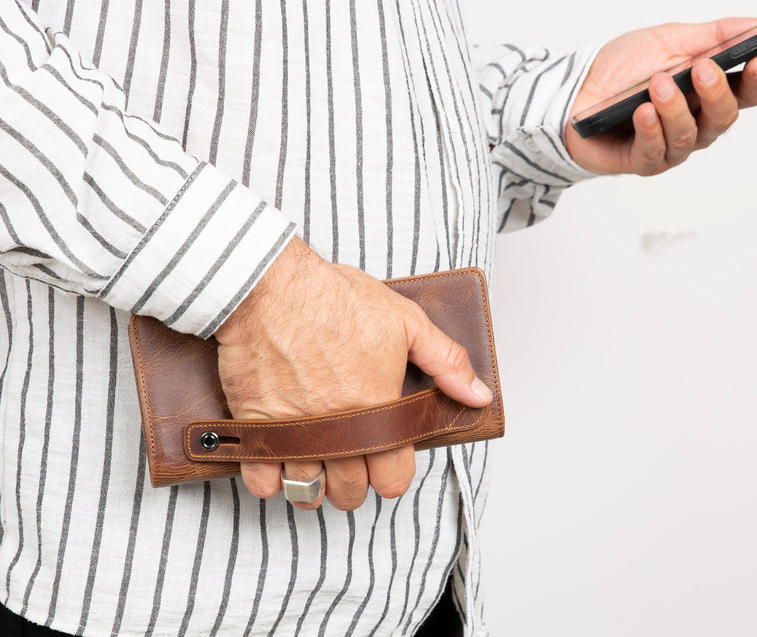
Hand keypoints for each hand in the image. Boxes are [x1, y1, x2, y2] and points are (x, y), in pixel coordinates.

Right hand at [213, 237, 492, 510]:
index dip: (393, 473)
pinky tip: (281, 458)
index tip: (387, 459)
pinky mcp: (255, 426)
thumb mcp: (407, 321)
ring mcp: (293, 433)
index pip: (393, 479)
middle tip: (353, 460)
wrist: (272, 285)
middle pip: (350, 492)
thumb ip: (447, 363)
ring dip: (315, 485)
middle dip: (356, 483)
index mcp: (377, 412)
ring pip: (306, 492)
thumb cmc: (336, 298)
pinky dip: (270, 478)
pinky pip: (259, 479)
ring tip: (319, 463)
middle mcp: (336, 431)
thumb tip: (479, 395)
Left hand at [565, 18, 756, 174]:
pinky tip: (642, 112)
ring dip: (674, 107)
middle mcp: (696, 121)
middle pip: (724, 117)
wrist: (575, 88)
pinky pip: (655, 151)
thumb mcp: (668, 40)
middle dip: (715, 92)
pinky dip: (650, 129)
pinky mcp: (642, 160)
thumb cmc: (622, 68)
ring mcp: (671, 145)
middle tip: (700, 69)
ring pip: (689, 135)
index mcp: (708, 91)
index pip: (748, 93)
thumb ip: (713, 35)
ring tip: (657, 84)